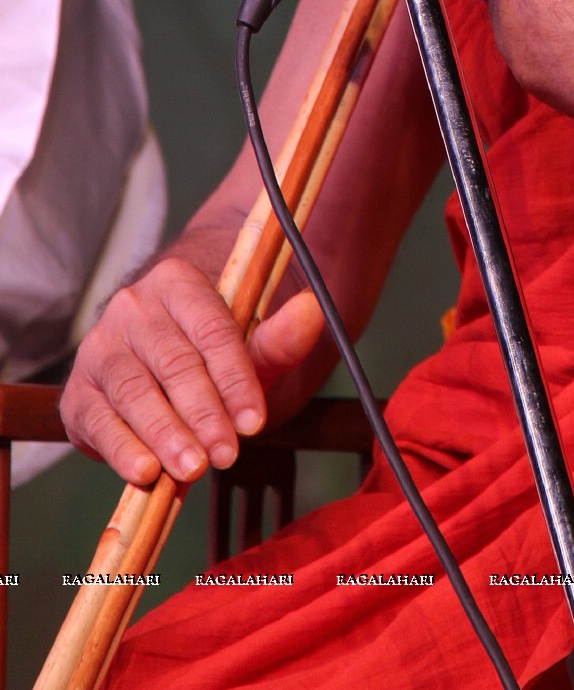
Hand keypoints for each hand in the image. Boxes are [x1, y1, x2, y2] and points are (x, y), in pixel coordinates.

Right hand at [60, 257, 323, 484]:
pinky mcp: (79, 392)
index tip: (256, 422)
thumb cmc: (215, 353)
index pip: (212, 330)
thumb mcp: (251, 345)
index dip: (235, 379)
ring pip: (136, 392)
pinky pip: (99, 420)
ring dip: (165, 434)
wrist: (165, 357)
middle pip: (174, 364)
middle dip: (203, 414)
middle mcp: (133, 307)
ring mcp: (101, 348)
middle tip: (226, 454)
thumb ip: (279, 337)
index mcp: (178, 282)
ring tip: (192, 468)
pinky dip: (122, 448)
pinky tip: (145, 472)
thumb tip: (313, 310)